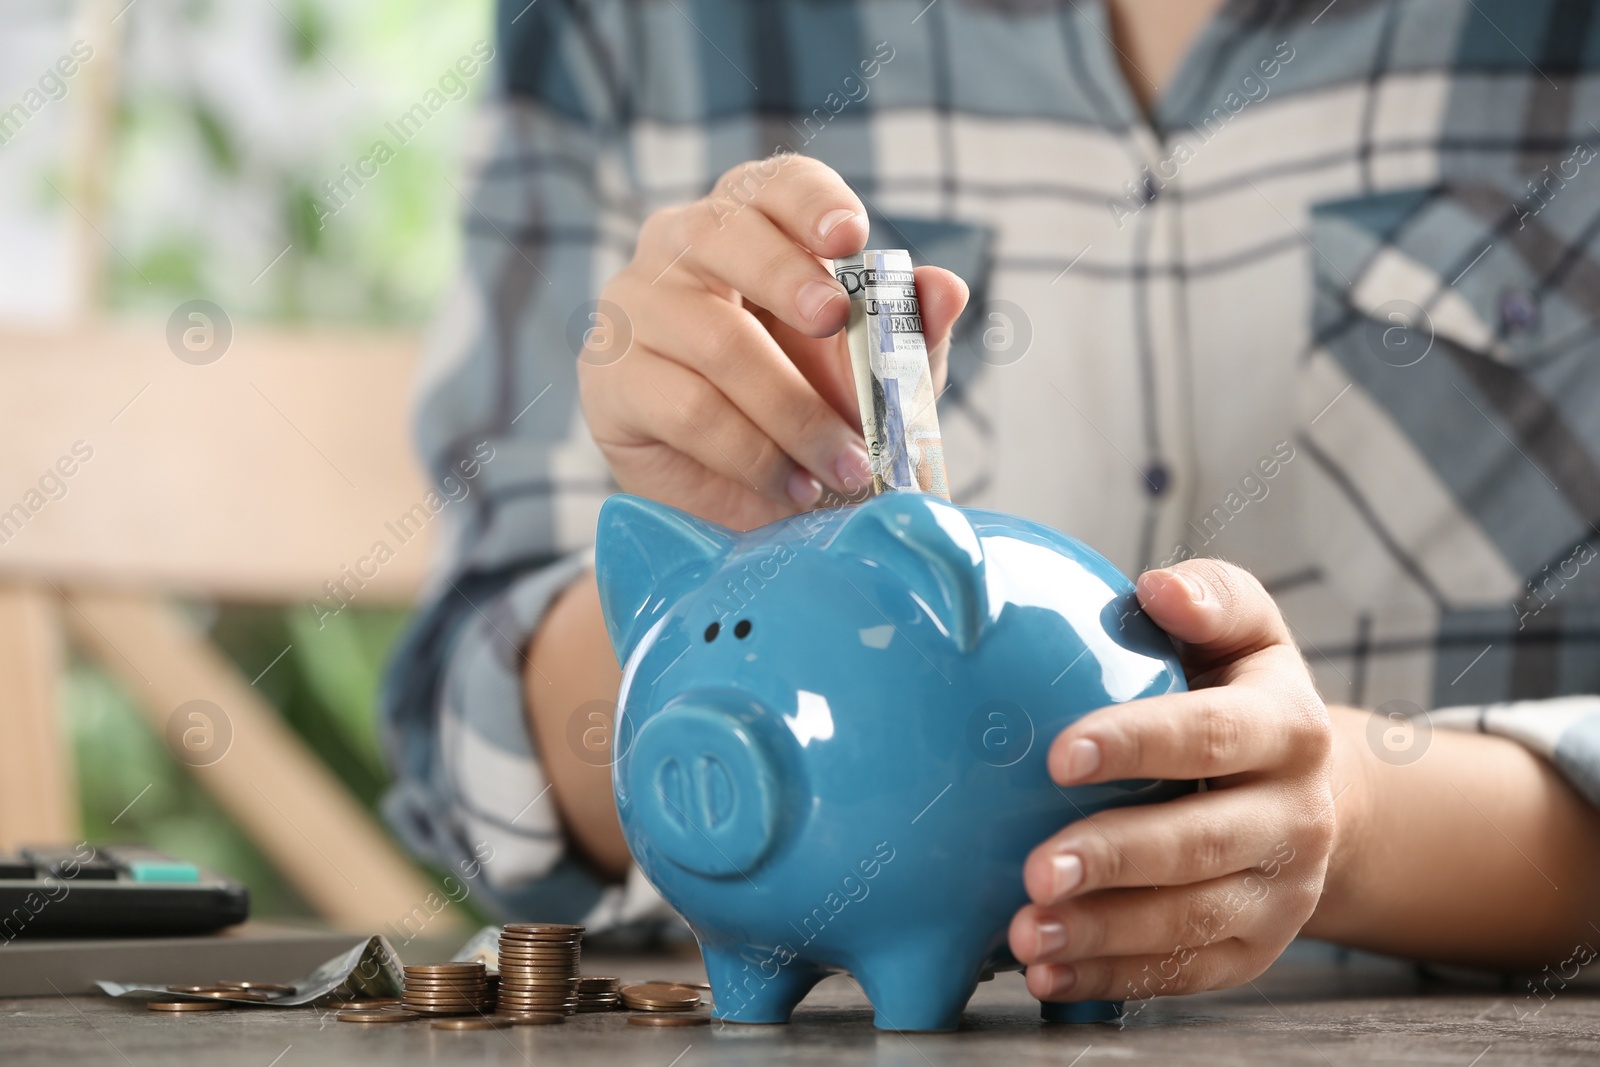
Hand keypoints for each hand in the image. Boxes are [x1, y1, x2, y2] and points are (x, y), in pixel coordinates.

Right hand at [577, 154, 968, 530]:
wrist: (750, 499)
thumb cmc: (811, 412)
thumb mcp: (877, 378)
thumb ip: (910, 335)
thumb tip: (946, 289)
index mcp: (750, 224)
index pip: (774, 183)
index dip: (811, 201)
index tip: (851, 237)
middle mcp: (679, 248)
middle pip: (724, 232)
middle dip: (787, 277)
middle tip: (836, 322)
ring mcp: (633, 310)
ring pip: (717, 341)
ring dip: (793, 412)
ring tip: (844, 465)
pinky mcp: (610, 382)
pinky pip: (689, 410)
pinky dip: (753, 454)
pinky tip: (790, 484)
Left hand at [1008, 558, 1336, 1004]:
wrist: (1313, 791)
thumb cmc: (1243, 695)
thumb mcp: (1246, 632)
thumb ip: (1211, 598)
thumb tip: (1158, 587)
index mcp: (1289, 728)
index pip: (1213, 735)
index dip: (1139, 745)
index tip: (1060, 755)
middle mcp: (1297, 815)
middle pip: (1203, 843)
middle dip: (1114, 858)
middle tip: (1035, 869)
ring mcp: (1281, 891)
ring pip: (1192, 921)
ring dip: (1104, 932)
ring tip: (1027, 932)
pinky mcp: (1254, 949)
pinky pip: (1184, 973)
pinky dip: (1112, 978)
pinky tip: (1048, 974)